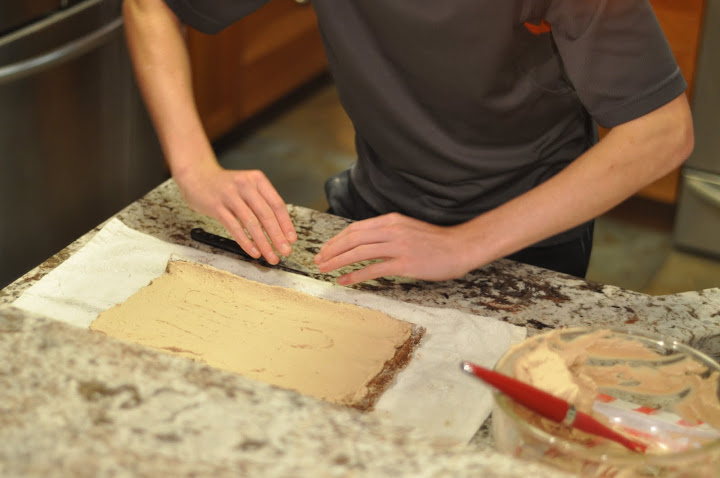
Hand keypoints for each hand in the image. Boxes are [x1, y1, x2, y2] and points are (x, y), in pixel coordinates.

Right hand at [176, 161, 296, 263]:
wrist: (197, 175)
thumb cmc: (225, 186)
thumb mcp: (247, 186)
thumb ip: (262, 203)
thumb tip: (280, 229)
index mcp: (257, 180)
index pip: (277, 204)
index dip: (286, 223)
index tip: (292, 239)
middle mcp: (245, 185)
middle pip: (266, 215)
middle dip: (278, 236)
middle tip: (286, 251)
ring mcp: (230, 195)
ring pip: (251, 223)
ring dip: (264, 243)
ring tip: (271, 256)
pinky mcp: (216, 206)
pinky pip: (234, 227)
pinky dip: (246, 241)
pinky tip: (254, 251)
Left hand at [314, 213, 474, 284]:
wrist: (460, 247)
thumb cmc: (435, 241)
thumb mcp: (408, 229)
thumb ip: (388, 233)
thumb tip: (366, 242)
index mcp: (391, 220)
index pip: (356, 228)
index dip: (337, 239)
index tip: (326, 248)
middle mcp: (392, 230)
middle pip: (352, 238)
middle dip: (331, 250)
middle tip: (318, 260)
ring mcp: (398, 246)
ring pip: (359, 252)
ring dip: (338, 261)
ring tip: (325, 270)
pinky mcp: (404, 263)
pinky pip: (373, 269)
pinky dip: (355, 275)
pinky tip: (345, 280)